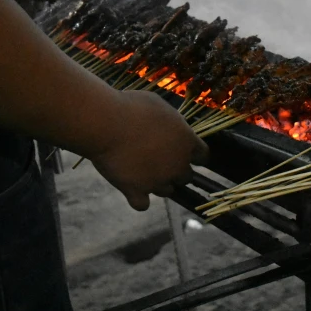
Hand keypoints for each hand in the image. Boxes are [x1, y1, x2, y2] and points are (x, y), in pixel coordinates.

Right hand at [87, 91, 208, 210]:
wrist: (107, 124)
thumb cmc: (133, 108)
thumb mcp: (160, 107)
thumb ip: (172, 122)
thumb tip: (171, 127)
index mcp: (187, 142)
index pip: (202, 155)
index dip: (194, 155)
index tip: (186, 152)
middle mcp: (178, 165)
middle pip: (186, 176)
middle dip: (175, 170)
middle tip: (159, 159)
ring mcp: (158, 181)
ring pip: (166, 191)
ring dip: (158, 183)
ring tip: (142, 170)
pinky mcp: (136, 192)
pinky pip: (142, 204)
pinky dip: (138, 198)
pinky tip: (131, 187)